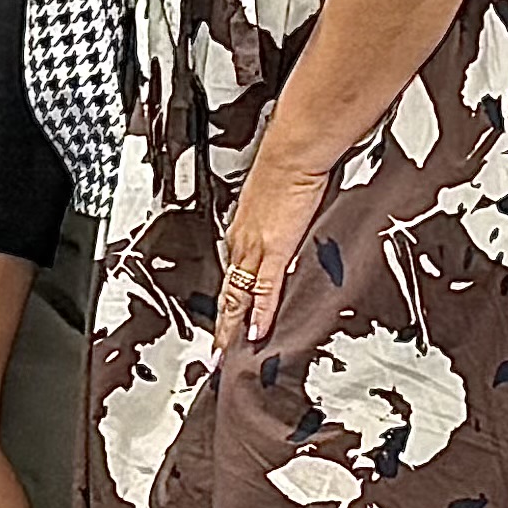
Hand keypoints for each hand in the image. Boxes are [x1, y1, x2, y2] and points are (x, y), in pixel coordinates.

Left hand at [216, 148, 333, 348]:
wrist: (292, 154)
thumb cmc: (287, 168)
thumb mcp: (275, 198)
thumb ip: (275, 218)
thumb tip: (282, 225)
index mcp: (241, 230)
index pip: (231, 273)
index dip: (226, 300)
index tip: (223, 321)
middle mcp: (241, 242)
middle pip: (228, 290)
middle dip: (222, 323)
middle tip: (215, 352)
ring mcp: (255, 248)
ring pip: (238, 295)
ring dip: (233, 326)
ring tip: (227, 354)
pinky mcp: (275, 250)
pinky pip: (265, 290)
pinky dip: (261, 314)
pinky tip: (258, 334)